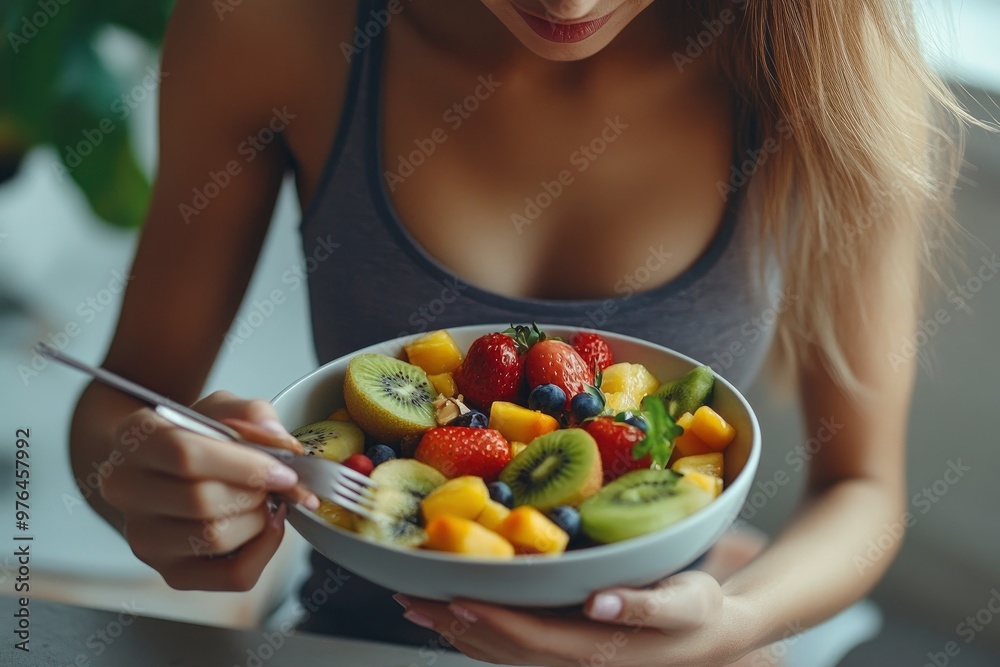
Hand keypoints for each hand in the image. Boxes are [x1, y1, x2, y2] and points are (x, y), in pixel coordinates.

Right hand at [100, 391, 318, 590]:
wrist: (167, 469)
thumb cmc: (197, 436)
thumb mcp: (222, 408)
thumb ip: (252, 413)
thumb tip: (278, 439)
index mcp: (135, 438)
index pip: (184, 455)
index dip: (244, 465)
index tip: (283, 470)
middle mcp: (126, 490)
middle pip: (201, 501)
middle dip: (255, 493)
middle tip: (278, 484)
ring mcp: (144, 537)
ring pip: (214, 539)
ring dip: (258, 519)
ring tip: (264, 501)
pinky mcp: (171, 572)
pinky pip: (232, 575)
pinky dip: (264, 550)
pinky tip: (268, 526)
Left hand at [395, 571, 750, 666]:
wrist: (715, 636)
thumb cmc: (702, 613)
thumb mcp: (686, 603)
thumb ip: (642, 605)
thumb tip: (598, 604)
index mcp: (598, 651)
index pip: (531, 639)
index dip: (490, 621)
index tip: (454, 598)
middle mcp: (576, 662)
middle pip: (501, 649)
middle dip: (453, 624)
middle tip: (411, 599)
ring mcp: (569, 661)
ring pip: (499, 653)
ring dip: (456, 631)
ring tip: (417, 607)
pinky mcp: (567, 652)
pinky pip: (512, 650)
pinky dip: (478, 635)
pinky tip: (459, 619)